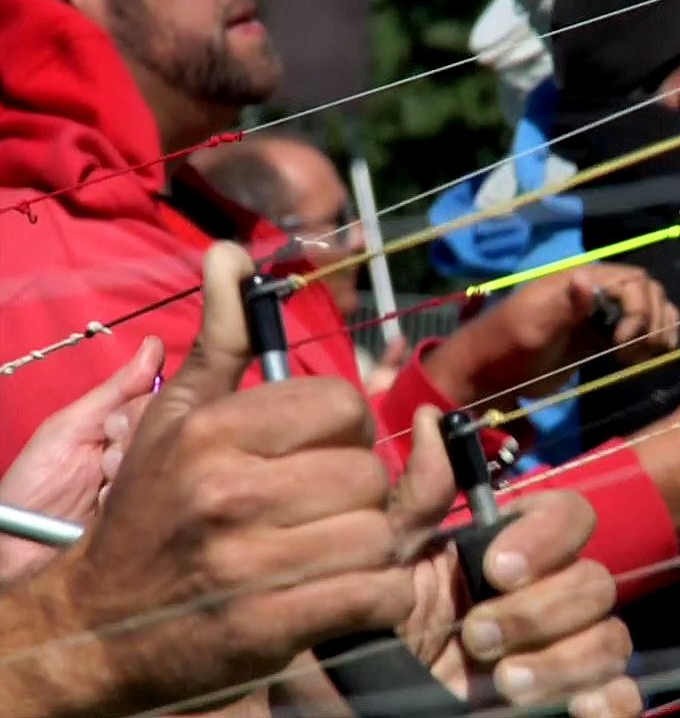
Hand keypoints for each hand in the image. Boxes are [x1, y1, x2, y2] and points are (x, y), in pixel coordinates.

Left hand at [0, 337, 161, 582]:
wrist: (16, 546)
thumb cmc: (35, 482)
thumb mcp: (70, 427)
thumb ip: (115, 391)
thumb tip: (154, 346)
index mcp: (134, 427)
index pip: (168, 401)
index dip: (145, 411)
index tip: (114, 428)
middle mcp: (153, 453)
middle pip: (174, 430)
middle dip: (134, 443)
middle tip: (104, 461)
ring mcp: (157, 486)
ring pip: (173, 462)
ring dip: (132, 474)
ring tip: (101, 490)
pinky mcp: (159, 519)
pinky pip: (168, 497)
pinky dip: (137, 501)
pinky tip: (111, 508)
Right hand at [34, 243, 414, 716]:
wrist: (98, 626)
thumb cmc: (151, 511)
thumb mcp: (174, 418)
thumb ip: (219, 340)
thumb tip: (230, 252)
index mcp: (212, 432)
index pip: (343, 404)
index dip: (347, 428)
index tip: (323, 450)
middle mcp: (230, 492)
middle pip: (369, 472)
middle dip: (360, 493)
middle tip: (325, 508)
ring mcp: (250, 564)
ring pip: (380, 535)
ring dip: (370, 549)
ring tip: (330, 550)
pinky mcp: (271, 627)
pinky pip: (378, 595)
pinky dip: (375, 597)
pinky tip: (342, 591)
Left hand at [395, 410, 639, 716]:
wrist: (369, 703)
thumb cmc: (379, 630)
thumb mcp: (389, 563)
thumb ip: (418, 498)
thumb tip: (433, 419)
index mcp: (517, 550)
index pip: (569, 516)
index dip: (544, 539)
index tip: (495, 569)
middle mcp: (552, 594)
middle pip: (595, 581)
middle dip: (538, 612)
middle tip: (478, 636)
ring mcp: (571, 649)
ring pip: (611, 638)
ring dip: (563, 662)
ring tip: (504, 685)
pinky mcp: (581, 698)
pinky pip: (625, 693)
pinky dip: (612, 701)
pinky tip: (581, 710)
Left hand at [423, 264, 679, 409]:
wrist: (492, 374)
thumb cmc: (508, 349)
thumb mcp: (532, 328)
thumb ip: (563, 306)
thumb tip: (585, 278)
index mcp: (580, 280)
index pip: (633, 282)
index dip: (638, 311)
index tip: (623, 343)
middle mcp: (596, 290)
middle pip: (649, 292)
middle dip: (652, 322)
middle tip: (631, 354)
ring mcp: (602, 312)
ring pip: (653, 308)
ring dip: (658, 331)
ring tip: (639, 358)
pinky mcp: (604, 334)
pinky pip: (642, 328)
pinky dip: (653, 340)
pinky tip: (639, 359)